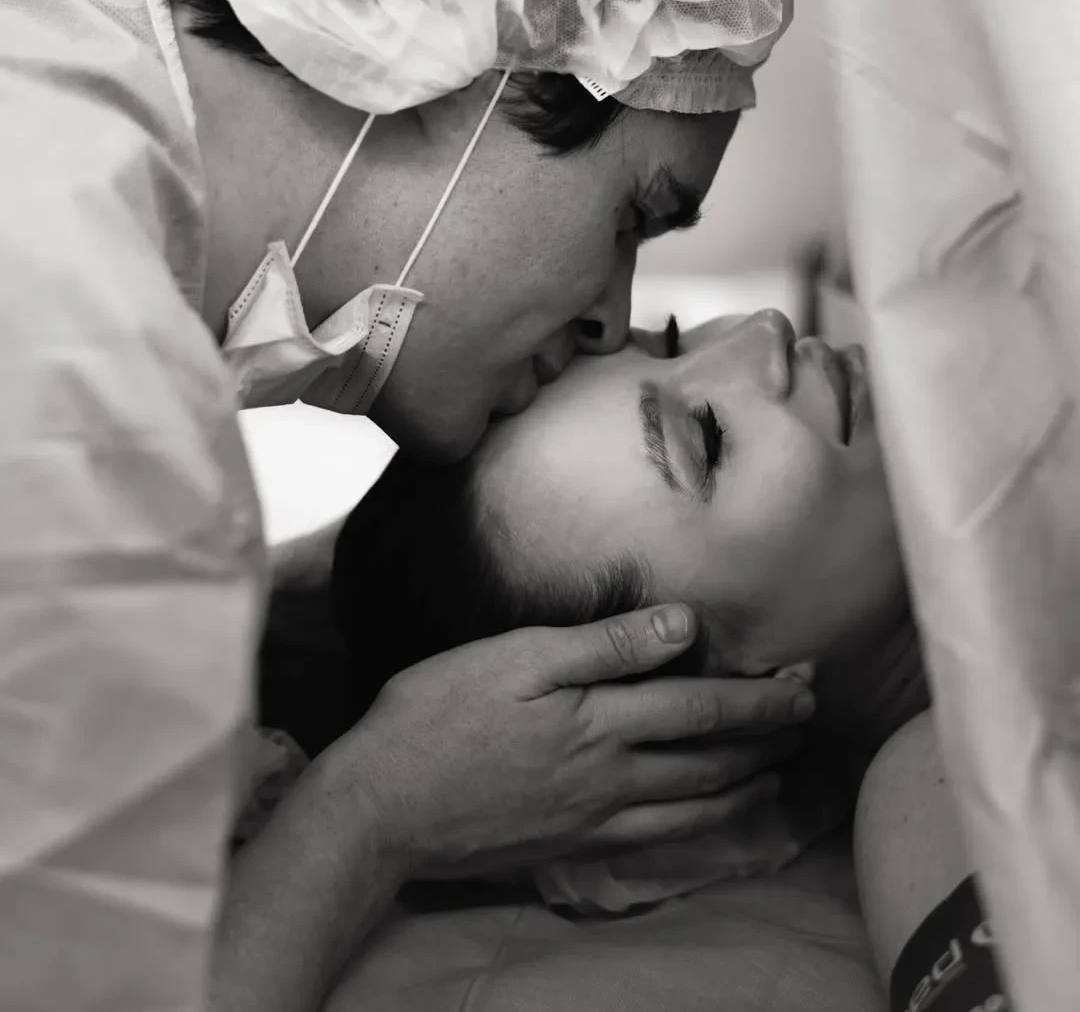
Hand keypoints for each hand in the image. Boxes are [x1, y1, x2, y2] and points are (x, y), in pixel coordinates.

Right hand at [318, 603, 813, 878]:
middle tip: (806, 718)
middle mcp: (610, 778)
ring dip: (744, 785)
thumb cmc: (439, 716)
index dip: (757, 696)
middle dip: (765, 737)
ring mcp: (593, 820)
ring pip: (693, 808)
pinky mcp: (570, 846)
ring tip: (777, 770)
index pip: (701, 708)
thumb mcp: (517, 658)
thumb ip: (604, 644)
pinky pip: (657, 841)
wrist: (383, 808)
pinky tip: (704, 820)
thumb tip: (680, 624)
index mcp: (599, 722)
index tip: (801, 683)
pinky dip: (699, 828)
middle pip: (709, 759)